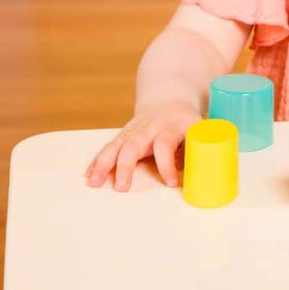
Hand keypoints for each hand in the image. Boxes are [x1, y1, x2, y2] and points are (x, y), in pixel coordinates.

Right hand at [84, 100, 201, 190]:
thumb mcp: (196, 130)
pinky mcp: (122, 136)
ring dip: (103, 164)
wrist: (169, 101)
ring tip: (94, 183)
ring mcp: (132, 132)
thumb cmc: (185, 122)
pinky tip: (89, 175)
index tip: (171, 182)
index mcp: (169, 128)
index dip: (167, 164)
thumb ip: (197, 149)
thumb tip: (199, 174)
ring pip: (115, 146)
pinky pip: (107, 148)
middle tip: (121, 187)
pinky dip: (97, 161)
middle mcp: (148, 129)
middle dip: (125, 166)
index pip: (165, 145)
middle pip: (133, 145)